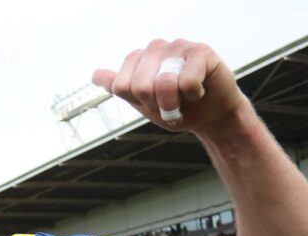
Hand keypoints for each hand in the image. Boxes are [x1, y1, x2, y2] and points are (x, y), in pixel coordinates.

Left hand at [92, 39, 245, 134]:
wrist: (211, 116)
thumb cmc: (178, 108)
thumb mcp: (142, 103)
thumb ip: (119, 87)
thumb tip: (95, 75)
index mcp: (138, 59)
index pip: (121, 86)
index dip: (139, 104)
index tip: (153, 104)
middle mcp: (155, 48)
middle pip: (140, 86)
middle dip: (157, 105)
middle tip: (172, 104)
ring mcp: (177, 46)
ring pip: (163, 83)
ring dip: (175, 102)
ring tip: (185, 97)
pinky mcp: (201, 51)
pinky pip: (187, 81)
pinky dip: (194, 95)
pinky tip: (200, 90)